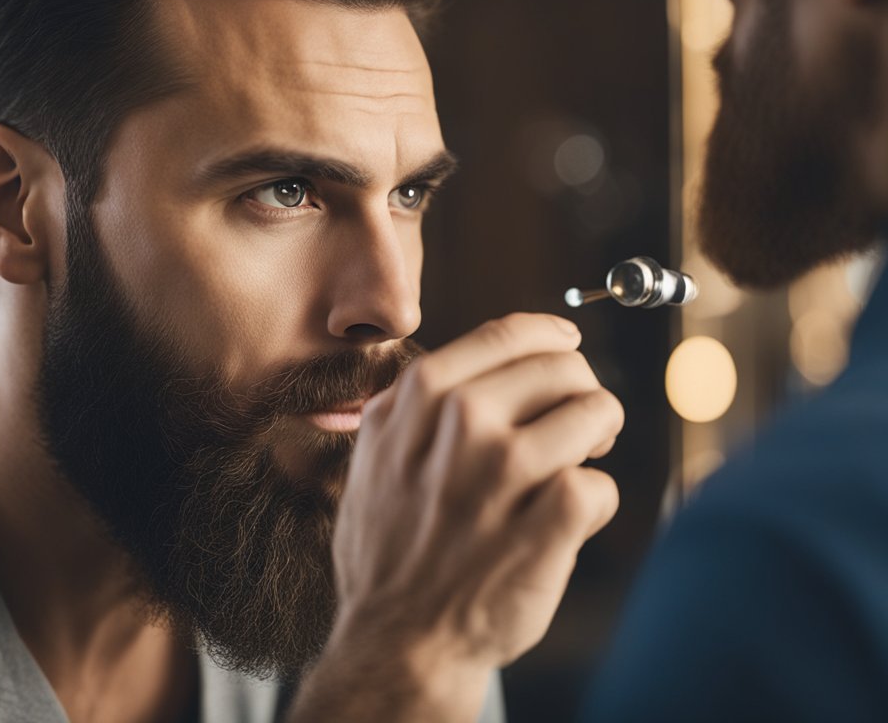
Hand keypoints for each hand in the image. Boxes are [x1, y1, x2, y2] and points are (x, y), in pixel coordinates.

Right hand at [307, 314, 622, 717]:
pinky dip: (594, 503)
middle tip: (578, 422)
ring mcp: (504, 473)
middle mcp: (460, 425)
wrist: (396, 639)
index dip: (548, 335)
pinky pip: (601, 486)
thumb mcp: (373, 458)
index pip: (504, 335)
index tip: (566, 344)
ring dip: (597, 437)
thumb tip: (472, 363)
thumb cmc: (387, 550)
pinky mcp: (545, 524)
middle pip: (561, 368)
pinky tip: (568, 520)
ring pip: (594, 413)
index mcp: (417, 399)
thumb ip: (410, 406)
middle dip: (581, 389)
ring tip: (579, 463)